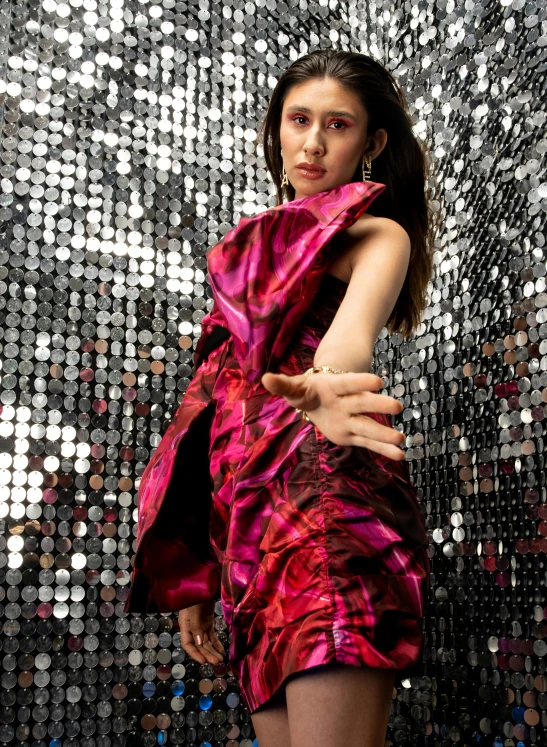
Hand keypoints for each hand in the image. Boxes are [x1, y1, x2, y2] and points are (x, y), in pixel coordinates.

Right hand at [178, 599, 224, 664]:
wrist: (205, 581)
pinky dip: (216, 642)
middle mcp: (191, 626)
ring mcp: (200, 623)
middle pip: (198, 644)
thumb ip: (196, 626)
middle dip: (207, 654)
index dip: (195, 654)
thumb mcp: (194, 610)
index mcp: (185, 624)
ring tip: (220, 659)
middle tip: (217, 662)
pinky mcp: (207, 620)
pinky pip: (211, 634)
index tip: (204, 662)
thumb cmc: (197, 595)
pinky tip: (222, 649)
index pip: (187, 644)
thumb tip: (199, 643)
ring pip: (205, 641)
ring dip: (212, 650)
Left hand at [261, 370, 405, 460]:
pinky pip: (370, 443)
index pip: (347, 383)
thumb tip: (265, 379)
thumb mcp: (294, 387)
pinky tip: (401, 456)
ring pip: (369, 425)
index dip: (360, 381)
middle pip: (363, 403)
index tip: (378, 381)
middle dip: (378, 405)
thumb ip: (283, 385)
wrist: (322, 396)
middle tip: (397, 406)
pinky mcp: (354, 434)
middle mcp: (348, 402)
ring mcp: (353, 419)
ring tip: (402, 439)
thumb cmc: (308, 389)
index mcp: (334, 387)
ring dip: (384, 432)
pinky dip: (384, 449)